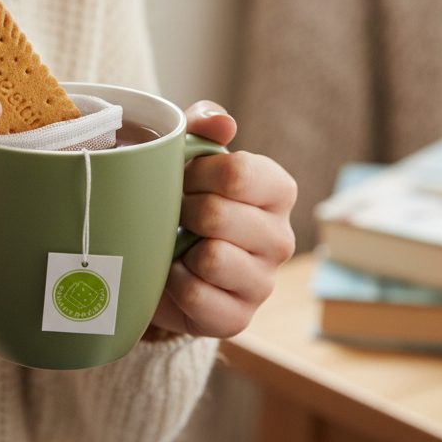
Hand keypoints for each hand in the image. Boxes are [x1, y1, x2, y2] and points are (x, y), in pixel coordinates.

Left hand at [147, 101, 296, 339]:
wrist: (160, 258)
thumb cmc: (183, 198)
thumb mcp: (187, 153)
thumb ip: (203, 126)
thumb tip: (223, 123)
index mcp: (277, 191)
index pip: (238, 173)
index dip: (196, 172)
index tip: (182, 176)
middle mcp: (281, 238)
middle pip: (218, 214)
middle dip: (182, 209)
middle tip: (175, 212)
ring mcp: (263, 282)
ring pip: (213, 258)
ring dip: (180, 248)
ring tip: (178, 244)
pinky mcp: (237, 318)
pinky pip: (197, 296)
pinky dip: (174, 283)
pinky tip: (175, 275)